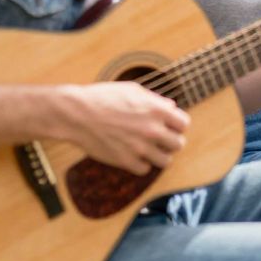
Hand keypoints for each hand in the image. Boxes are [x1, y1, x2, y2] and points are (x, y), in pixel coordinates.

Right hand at [53, 81, 189, 175]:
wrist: (76, 114)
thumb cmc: (103, 97)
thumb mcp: (133, 90)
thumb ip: (155, 100)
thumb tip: (172, 108)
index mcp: (158, 110)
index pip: (184, 124)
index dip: (177, 125)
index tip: (168, 126)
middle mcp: (153, 130)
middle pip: (178, 144)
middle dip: (170, 142)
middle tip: (160, 140)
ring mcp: (140, 147)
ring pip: (165, 161)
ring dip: (159, 156)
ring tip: (150, 151)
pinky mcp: (125, 161)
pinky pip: (145, 170)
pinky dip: (141, 165)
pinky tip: (134, 157)